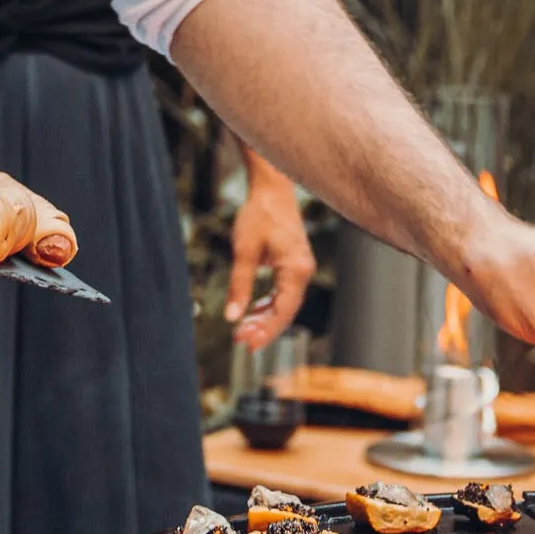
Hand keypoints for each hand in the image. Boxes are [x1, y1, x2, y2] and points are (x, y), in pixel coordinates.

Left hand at [226, 153, 317, 350]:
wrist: (271, 188)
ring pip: (283, 303)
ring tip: (242, 330)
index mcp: (296, 270)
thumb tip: (231, 316)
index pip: (283, 311)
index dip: (266, 331)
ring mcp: (299, 268)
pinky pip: (282, 291)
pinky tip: (252, 311)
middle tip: (240, 341)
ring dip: (263, 317)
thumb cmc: (259, 214)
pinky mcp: (292, 264)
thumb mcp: (244, 251)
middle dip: (263, 328)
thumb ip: (239, 285)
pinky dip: (267, 303)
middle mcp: (303, 271)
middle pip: (285, 310)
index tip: (248, 344)